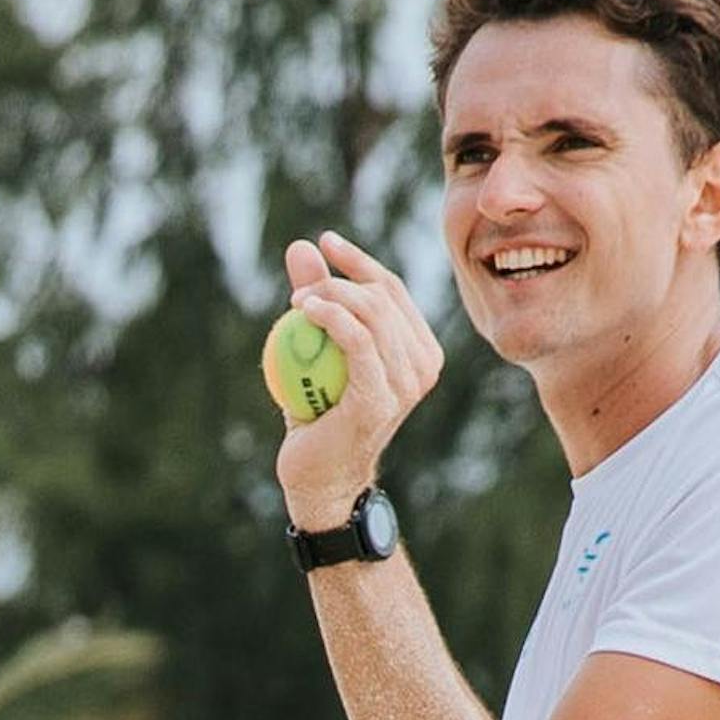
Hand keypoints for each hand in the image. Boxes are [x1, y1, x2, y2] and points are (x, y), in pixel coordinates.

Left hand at [275, 231, 443, 525]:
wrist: (321, 477)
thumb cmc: (318, 413)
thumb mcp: (315, 347)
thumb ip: (315, 297)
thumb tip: (302, 246)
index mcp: (419, 351)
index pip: (393, 290)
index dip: (360, 260)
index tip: (327, 241)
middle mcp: (422, 366)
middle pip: (384, 296)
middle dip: (341, 277)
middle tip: (300, 289)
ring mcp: (406, 384)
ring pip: (373, 314)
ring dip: (330, 296)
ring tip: (297, 303)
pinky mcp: (380, 398)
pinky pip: (358, 342)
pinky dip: (331, 317)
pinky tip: (305, 311)